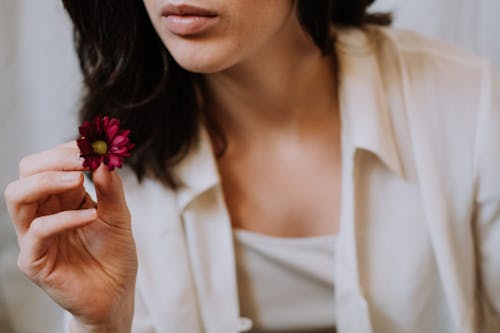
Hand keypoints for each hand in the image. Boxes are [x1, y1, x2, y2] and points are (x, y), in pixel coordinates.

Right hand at [4, 142, 137, 330]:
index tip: (91, 145)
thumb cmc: (115, 255)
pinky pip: (37, 231)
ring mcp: (35, 235)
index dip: (66, 150)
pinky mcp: (34, 259)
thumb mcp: (119, 217)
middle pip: (27, 172)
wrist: (116, 294)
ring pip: (18, 195)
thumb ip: (111, 190)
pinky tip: (89, 216)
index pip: (49, 163)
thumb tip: (103, 160)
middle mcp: (44, 212)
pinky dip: (63, 219)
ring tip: (78, 180)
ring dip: (48, 181)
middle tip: (82, 159)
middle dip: (53, 160)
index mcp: (62, 198)